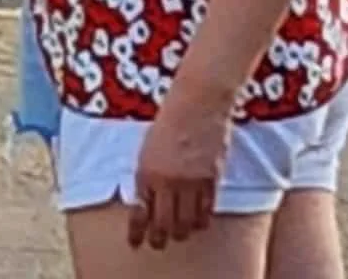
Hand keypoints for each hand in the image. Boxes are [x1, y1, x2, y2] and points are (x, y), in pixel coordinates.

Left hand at [131, 88, 230, 249]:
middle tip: (159, 244)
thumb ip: (147, 173)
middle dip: (160, 238)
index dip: (138, 231)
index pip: (140, 212)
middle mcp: (167, 181)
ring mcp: (191, 182)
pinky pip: (206, 211)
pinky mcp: (211, 180)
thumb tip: (146, 196)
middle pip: (164, 223)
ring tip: (178, 236)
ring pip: (187, 222)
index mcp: (145, 171)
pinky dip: (201, 221)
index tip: (136, 243)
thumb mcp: (148, 146)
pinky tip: (197, 223)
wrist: (195, 104)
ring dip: (181, 232)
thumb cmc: (168, 119)